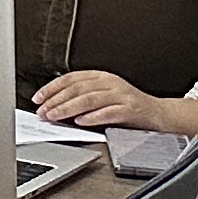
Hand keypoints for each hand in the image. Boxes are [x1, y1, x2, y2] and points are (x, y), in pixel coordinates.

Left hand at [30, 70, 197, 137]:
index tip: (37, 98)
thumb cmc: (128, 107)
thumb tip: (53, 106)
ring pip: (90, 99)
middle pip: (78, 88)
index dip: (52, 87)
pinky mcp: (132, 109)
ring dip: (69, 108)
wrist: (160, 114)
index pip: (71, 78)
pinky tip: (81, 122)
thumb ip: (82, 98)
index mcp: (102, 77)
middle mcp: (111, 83)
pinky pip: (109, 112)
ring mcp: (122, 95)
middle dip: (56, 100)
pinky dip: (93, 117)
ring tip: (54, 116)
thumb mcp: (104, 97)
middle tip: (42, 111)